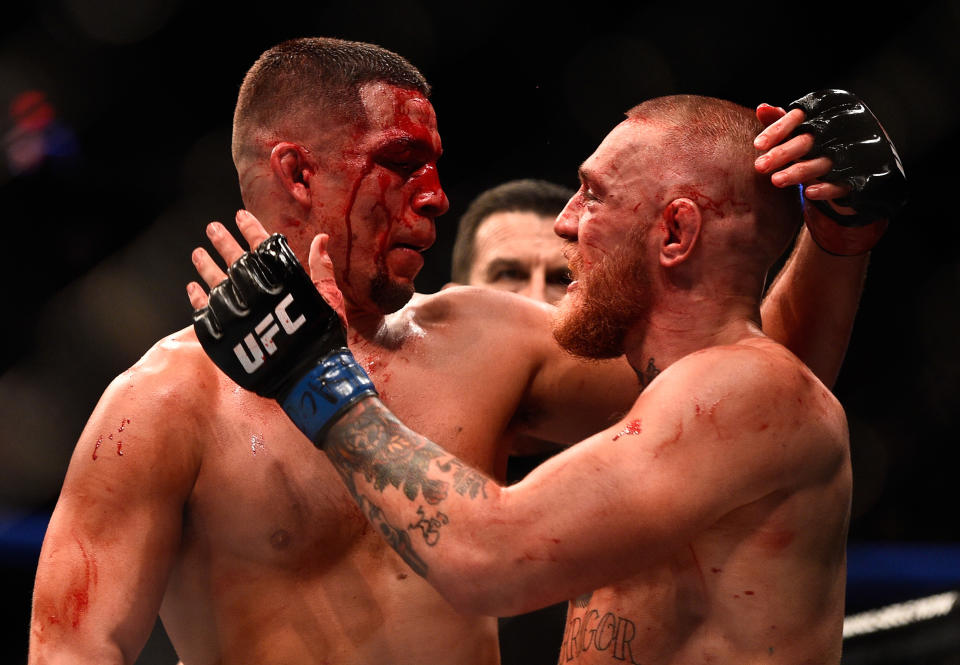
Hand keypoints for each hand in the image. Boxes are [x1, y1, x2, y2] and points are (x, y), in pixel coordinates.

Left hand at [188, 211, 375, 444]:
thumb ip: (321, 268)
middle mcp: (255, 292)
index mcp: (281, 280)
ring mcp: (237, 313)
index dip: (251, 229)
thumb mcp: (329, 298)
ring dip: (205, 266)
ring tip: (196, 253)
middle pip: (234, 260)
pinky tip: (192, 288)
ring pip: (215, 283)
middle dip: (222, 241)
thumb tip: (321, 238)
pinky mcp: (225, 335)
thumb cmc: (324, 336)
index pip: (262, 246)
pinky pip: (205, 313)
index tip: (239, 215)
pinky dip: (198, 299)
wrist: (310, 377)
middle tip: (211, 228)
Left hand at [753, 105, 852, 207]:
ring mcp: (847, 155)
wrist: (855, 164)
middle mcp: (834, 134)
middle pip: (806, 141)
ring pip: (822, 163)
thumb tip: (761, 108)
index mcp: (818, 118)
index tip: (757, 145)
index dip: (777, 130)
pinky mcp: (856, 177)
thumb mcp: (798, 133)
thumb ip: (779, 122)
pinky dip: (825, 189)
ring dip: (798, 172)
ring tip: (776, 180)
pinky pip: (841, 184)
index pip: (797, 118)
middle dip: (782, 153)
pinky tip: (808, 193)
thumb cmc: (814, 146)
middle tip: (759, 166)